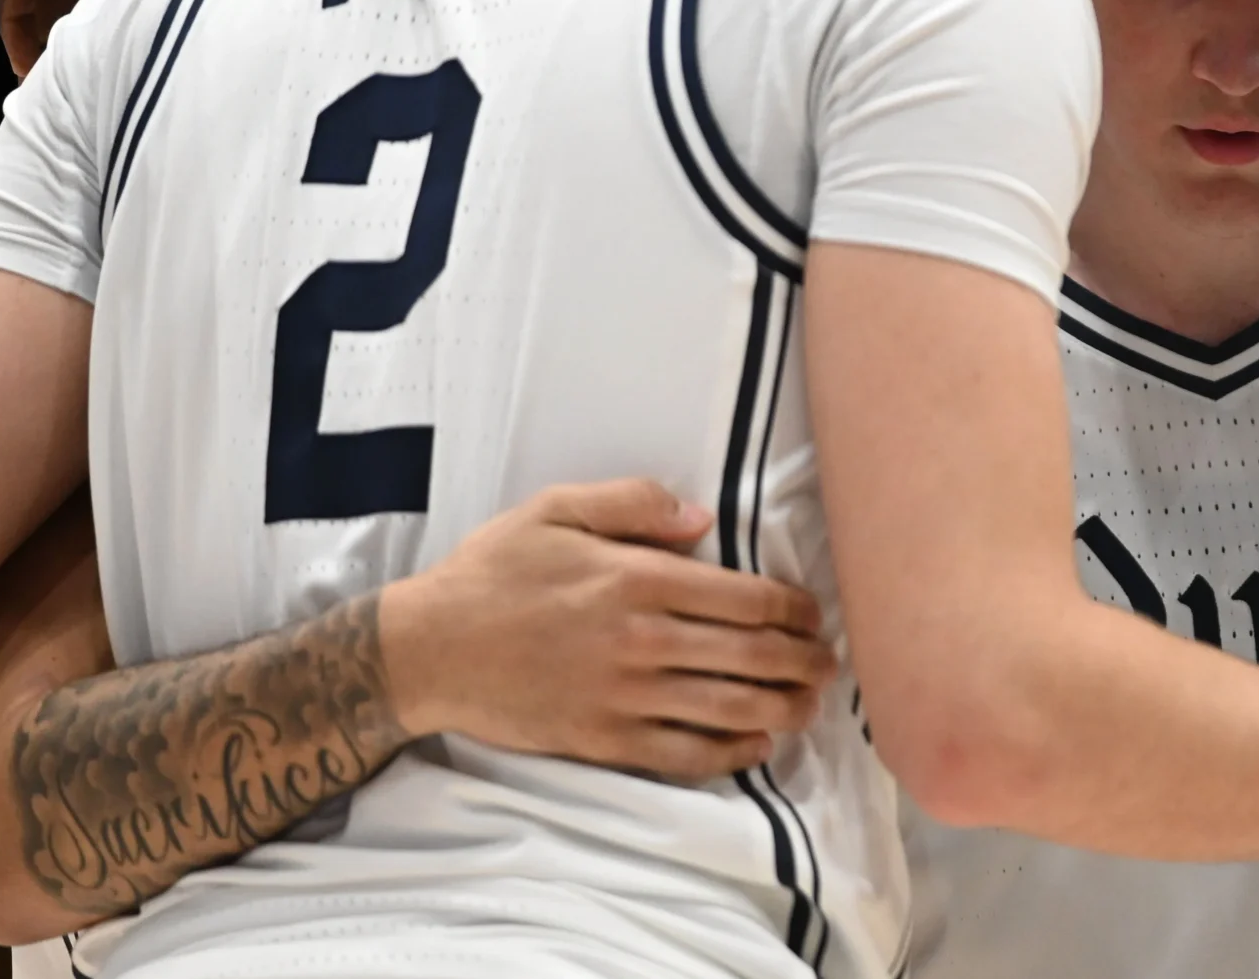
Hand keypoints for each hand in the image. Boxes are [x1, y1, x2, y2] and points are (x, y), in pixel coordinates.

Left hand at [0, 0, 108, 78]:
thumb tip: (154, 24)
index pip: (75, 3)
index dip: (75, 37)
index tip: (81, 71)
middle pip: (47, 11)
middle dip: (50, 47)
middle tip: (53, 84)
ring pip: (27, 11)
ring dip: (30, 44)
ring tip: (35, 80)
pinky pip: (12, 4)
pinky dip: (16, 33)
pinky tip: (21, 60)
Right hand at [377, 479, 835, 780]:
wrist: (428, 649)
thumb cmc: (493, 573)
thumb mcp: (555, 509)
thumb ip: (633, 503)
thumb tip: (701, 518)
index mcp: (637, 578)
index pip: (746, 597)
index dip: (795, 609)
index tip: (815, 615)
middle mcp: (641, 640)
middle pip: (752, 656)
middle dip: (804, 662)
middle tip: (829, 664)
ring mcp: (624, 696)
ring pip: (729, 709)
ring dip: (783, 709)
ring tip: (810, 706)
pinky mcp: (603, 741)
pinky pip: (683, 755)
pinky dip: (730, 754)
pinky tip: (756, 746)